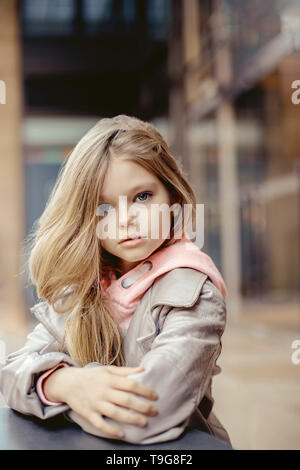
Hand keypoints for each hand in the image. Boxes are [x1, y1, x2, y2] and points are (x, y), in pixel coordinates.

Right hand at [43, 364, 157, 438]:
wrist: (68, 383)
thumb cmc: (91, 376)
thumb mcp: (107, 369)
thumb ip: (125, 371)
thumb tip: (143, 370)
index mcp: (110, 379)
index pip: (131, 384)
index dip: (145, 390)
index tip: (155, 396)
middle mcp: (104, 391)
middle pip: (126, 399)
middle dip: (142, 406)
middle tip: (154, 411)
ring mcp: (96, 403)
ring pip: (115, 413)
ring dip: (130, 418)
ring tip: (143, 422)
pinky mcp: (88, 414)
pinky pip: (100, 424)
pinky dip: (111, 430)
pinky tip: (122, 433)